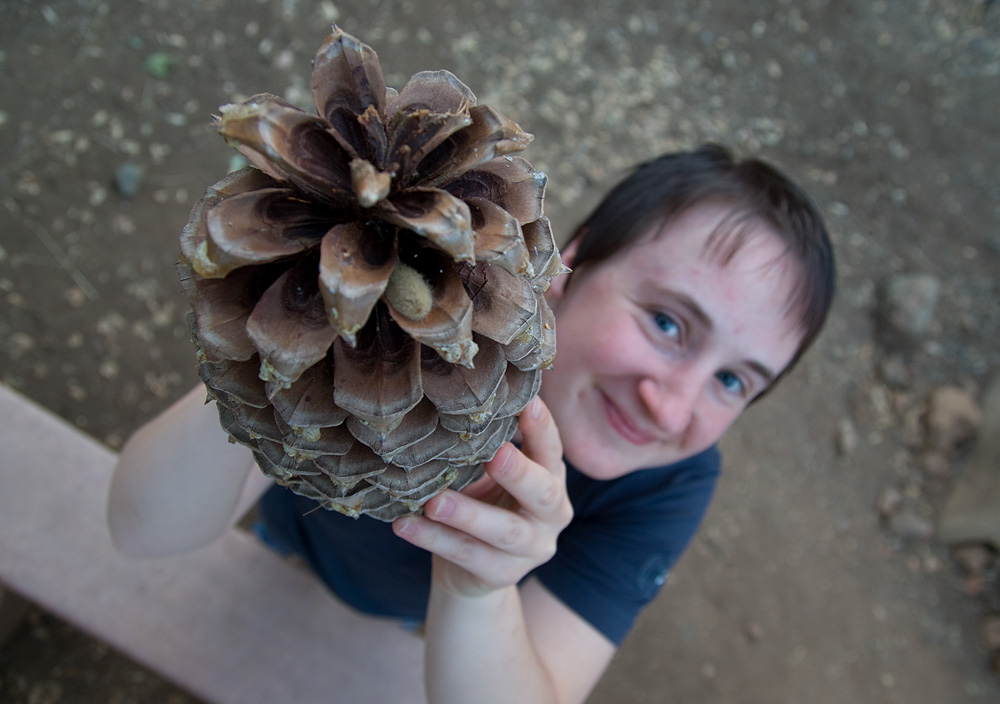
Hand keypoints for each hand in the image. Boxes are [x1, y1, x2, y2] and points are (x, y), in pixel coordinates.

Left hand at [392, 397, 572, 597]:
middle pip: (542, 493)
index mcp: (552, 479)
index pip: (552, 450)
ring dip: (467, 514)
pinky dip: (434, 539)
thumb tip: (454, 398)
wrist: (472, 570)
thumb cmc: (484, 503)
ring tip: (434, 502)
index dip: (542, 428)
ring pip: (502, 532)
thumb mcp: (490, 474)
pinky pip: (467, 556)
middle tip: (494, 454)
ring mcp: (531, 549)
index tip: (528, 402)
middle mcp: (552, 515)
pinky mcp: (503, 575)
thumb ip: (488, 446)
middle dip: (518, 473)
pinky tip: (405, 525)